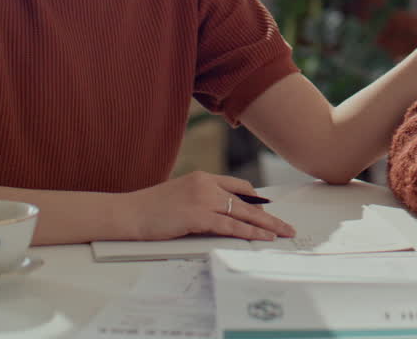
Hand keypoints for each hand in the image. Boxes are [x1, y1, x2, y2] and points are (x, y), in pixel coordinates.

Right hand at [119, 171, 294, 240]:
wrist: (129, 212)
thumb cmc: (151, 208)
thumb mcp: (181, 195)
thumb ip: (201, 198)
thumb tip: (221, 212)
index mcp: (203, 177)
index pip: (238, 187)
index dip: (256, 201)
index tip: (268, 211)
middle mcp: (206, 185)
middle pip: (247, 202)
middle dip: (269, 216)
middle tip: (286, 226)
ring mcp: (202, 200)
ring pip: (242, 214)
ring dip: (265, 226)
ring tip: (280, 234)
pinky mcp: (197, 216)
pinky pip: (229, 226)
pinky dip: (248, 233)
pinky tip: (260, 239)